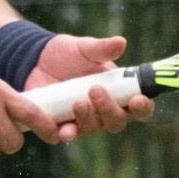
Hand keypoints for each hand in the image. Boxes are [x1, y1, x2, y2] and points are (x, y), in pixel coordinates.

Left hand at [24, 34, 154, 140]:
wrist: (36, 60)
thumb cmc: (68, 54)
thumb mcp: (84, 48)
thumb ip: (101, 48)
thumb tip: (120, 42)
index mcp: (117, 92)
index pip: (137, 107)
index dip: (142, 107)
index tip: (137, 100)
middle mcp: (102, 110)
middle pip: (116, 122)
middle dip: (109, 110)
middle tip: (95, 91)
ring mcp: (82, 120)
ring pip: (92, 129)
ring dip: (87, 118)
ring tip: (77, 101)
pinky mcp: (60, 125)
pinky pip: (64, 134)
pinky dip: (63, 132)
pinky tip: (61, 126)